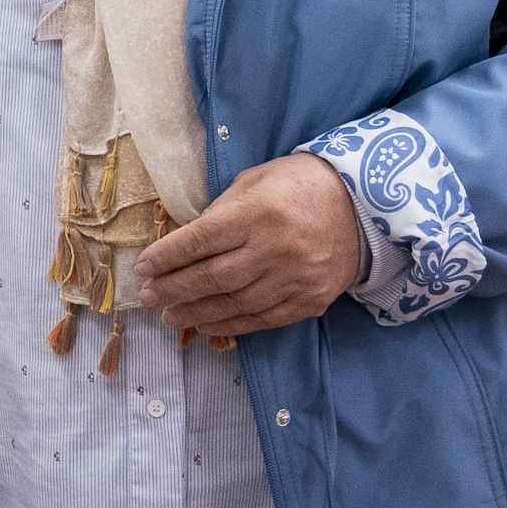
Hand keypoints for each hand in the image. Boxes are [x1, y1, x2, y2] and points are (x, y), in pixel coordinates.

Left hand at [134, 153, 363, 337]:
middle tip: (149, 296)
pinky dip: (231, 325)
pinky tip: (207, 325)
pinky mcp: (310, 300)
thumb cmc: (298, 185)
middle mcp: (276, 249)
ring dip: (197, 312)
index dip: (168, 257)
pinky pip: (263, 319)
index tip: (144, 267)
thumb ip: (221, 212)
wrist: (363, 205)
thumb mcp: (254, 182)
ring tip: (170, 316)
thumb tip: (185, 244)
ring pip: (236, 304)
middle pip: (214, 277)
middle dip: (174, 289)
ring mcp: (296, 279)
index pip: (201, 240)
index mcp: (258, 213)